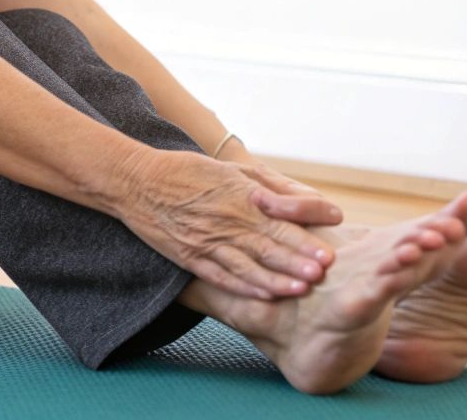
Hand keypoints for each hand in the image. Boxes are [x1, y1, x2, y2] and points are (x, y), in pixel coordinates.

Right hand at [109, 147, 344, 300]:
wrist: (138, 181)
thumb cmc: (190, 170)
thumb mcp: (233, 170)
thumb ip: (271, 187)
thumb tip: (309, 201)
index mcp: (240, 197)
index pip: (280, 221)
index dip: (305, 239)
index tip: (328, 252)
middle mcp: (226, 221)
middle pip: (268, 246)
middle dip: (297, 262)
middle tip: (323, 274)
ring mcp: (207, 242)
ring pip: (248, 266)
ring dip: (275, 279)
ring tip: (300, 289)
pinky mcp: (190, 257)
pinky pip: (221, 276)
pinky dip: (243, 287)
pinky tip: (264, 296)